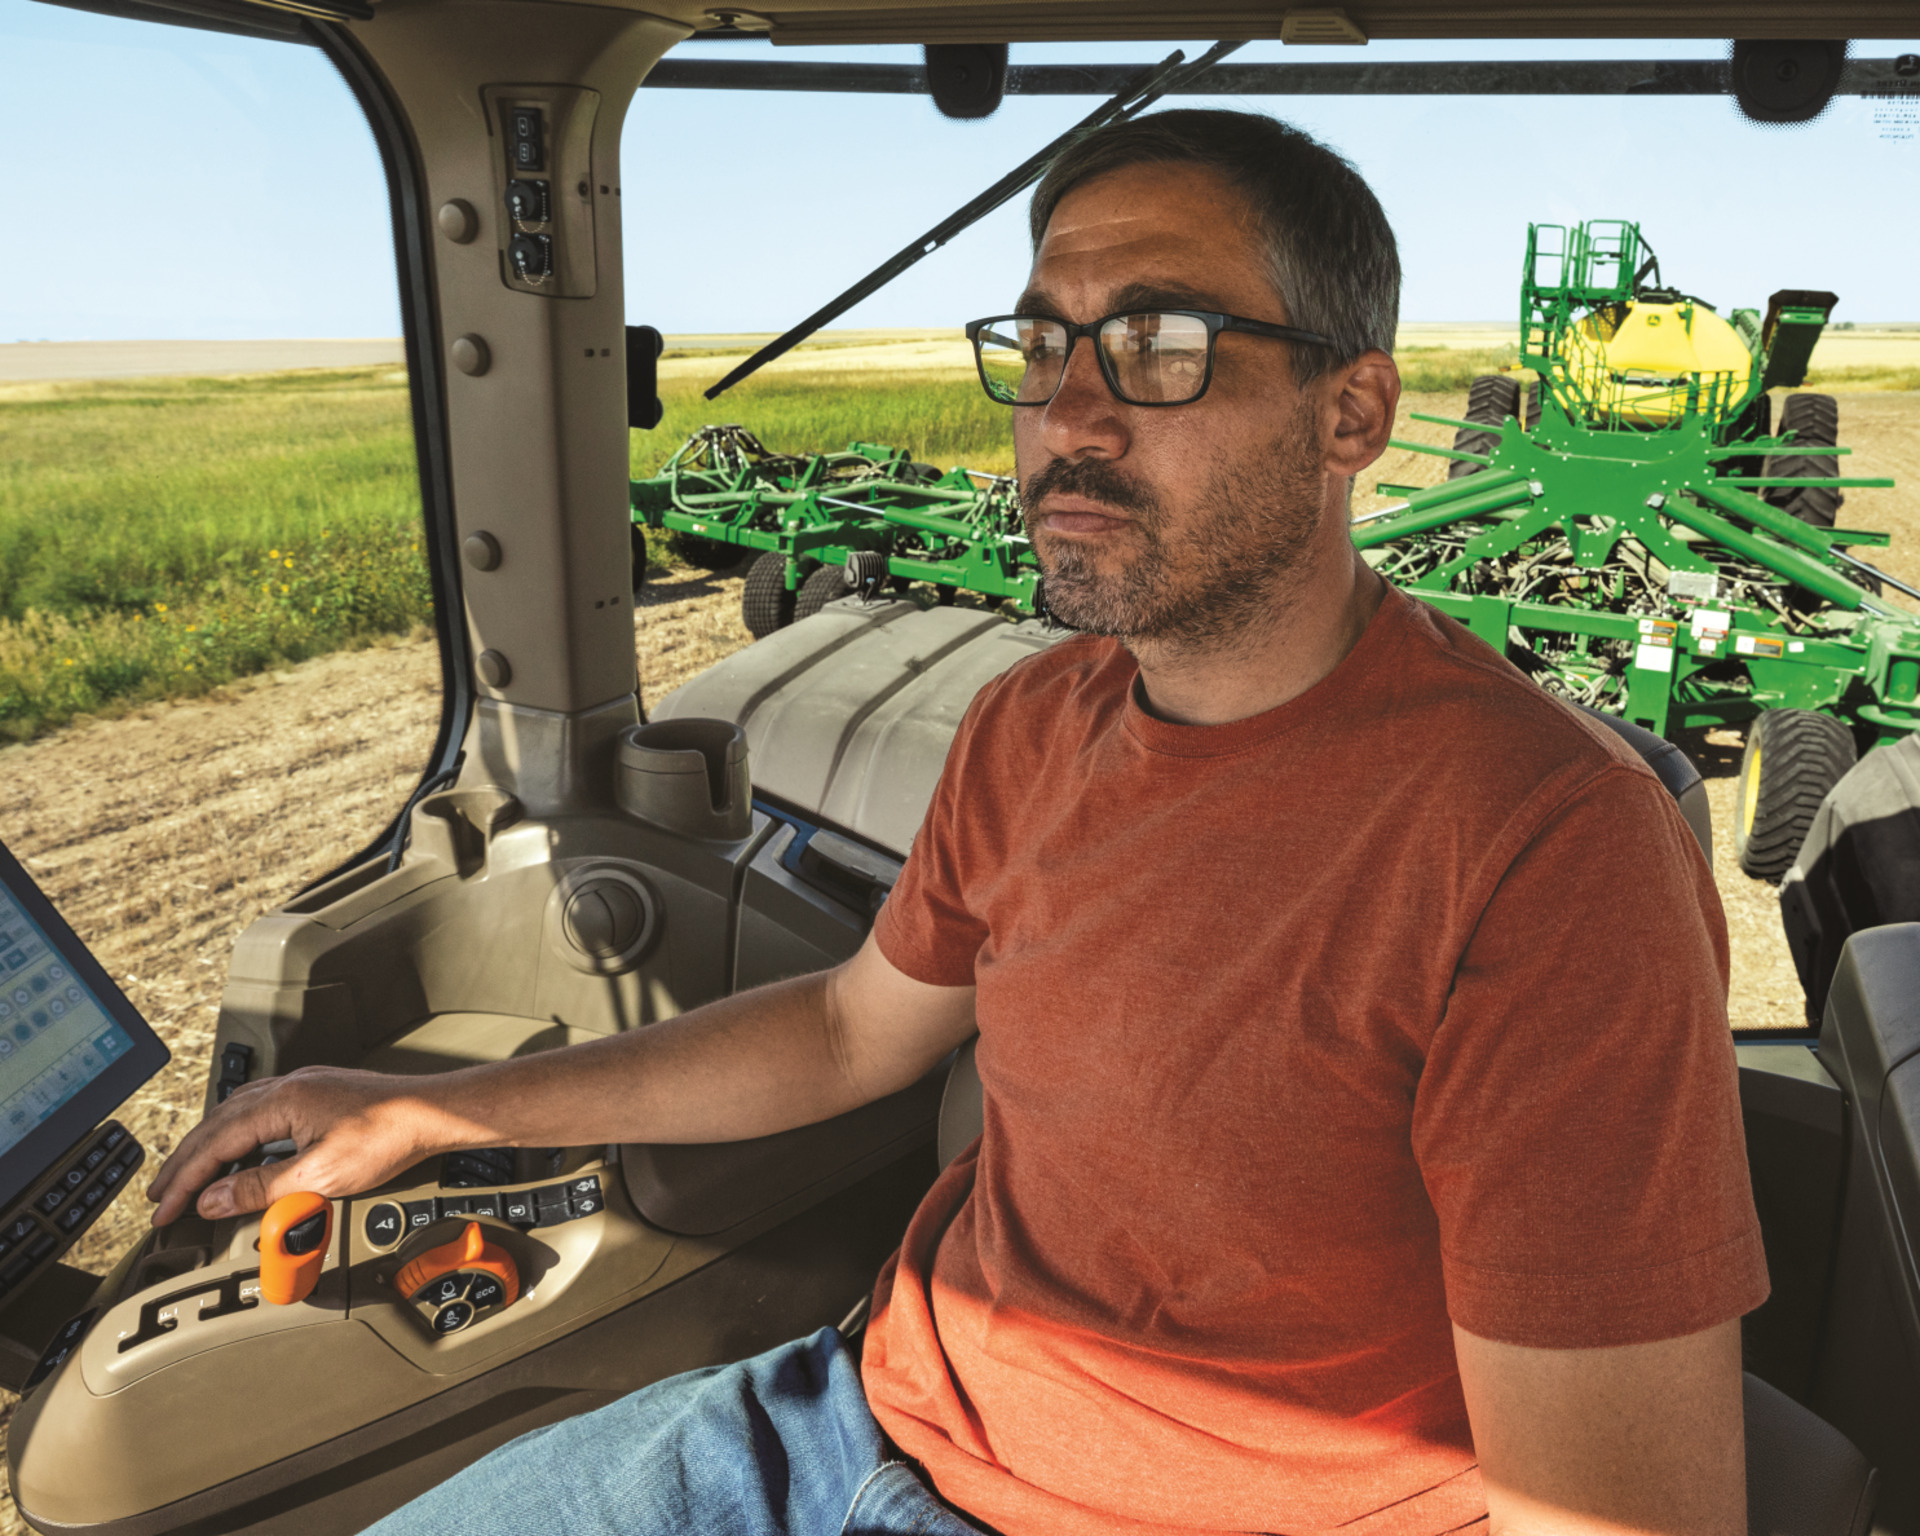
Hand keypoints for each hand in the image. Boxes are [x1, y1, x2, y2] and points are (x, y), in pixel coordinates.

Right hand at [146, 1066, 475, 1225]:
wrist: (433, 1113)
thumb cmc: (391, 1136)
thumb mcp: (319, 1176)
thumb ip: (261, 1189)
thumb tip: (212, 1199)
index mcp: (280, 1101)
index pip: (214, 1144)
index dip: (184, 1180)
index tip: (164, 1209)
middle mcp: (286, 1086)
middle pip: (216, 1124)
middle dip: (185, 1162)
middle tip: (160, 1196)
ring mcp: (302, 1086)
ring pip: (235, 1114)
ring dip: (208, 1146)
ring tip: (188, 1176)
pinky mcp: (317, 1093)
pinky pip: (259, 1110)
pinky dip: (236, 1134)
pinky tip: (237, 1149)